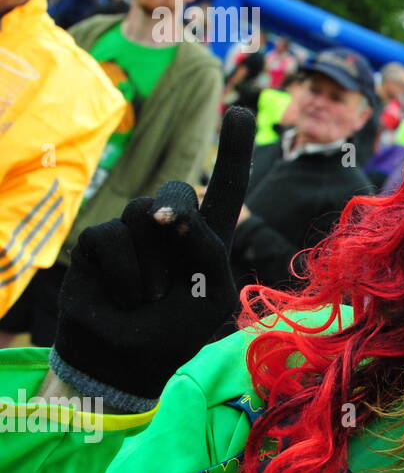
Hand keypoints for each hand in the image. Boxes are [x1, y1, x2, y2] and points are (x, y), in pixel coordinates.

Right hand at [50, 108, 254, 411]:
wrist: (127, 363)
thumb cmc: (176, 331)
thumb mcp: (213, 292)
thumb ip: (204, 246)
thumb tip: (165, 214)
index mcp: (208, 237)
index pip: (226, 186)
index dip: (230, 149)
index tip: (236, 108)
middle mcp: (171, 227)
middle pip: (179, 190)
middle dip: (178, 217)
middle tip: (171, 264)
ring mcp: (133, 232)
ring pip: (144, 214)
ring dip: (152, 266)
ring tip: (150, 298)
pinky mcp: (98, 242)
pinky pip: (111, 238)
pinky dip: (124, 274)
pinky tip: (125, 298)